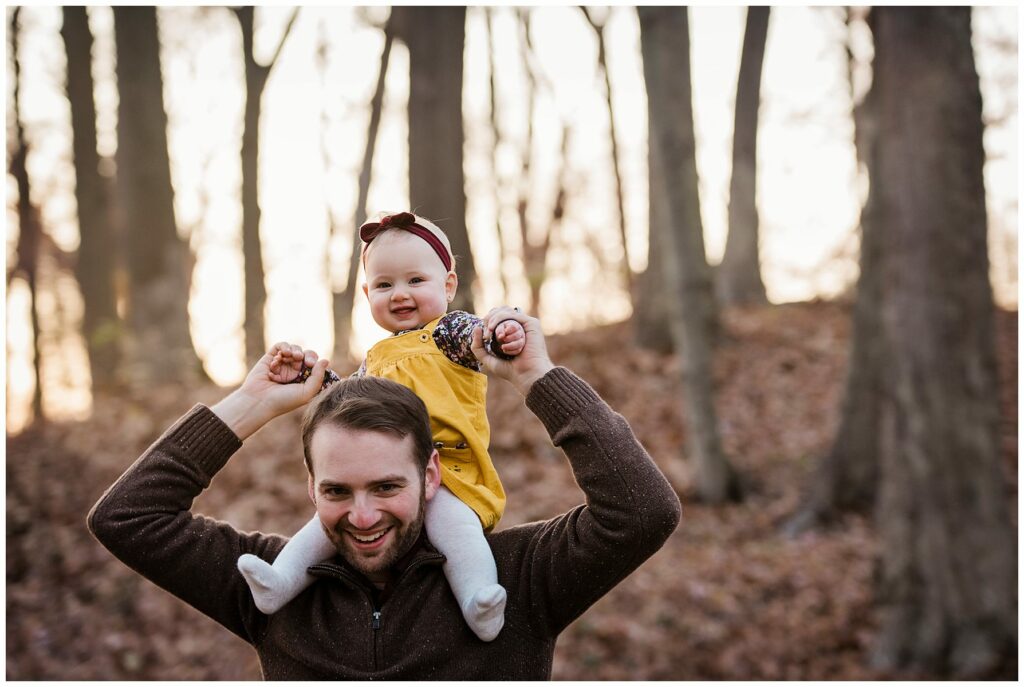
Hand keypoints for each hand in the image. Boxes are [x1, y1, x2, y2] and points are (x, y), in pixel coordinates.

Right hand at [212, 342, 330, 439]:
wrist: (259, 401)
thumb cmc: (284, 400)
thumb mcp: (307, 392)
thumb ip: (318, 377)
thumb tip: (325, 360)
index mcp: (304, 380)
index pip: (315, 365)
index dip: (316, 362)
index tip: (311, 365)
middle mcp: (293, 371)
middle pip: (307, 355)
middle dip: (308, 355)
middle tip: (303, 359)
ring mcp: (282, 364)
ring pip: (294, 349)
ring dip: (295, 350)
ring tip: (292, 356)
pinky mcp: (270, 358)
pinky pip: (281, 346)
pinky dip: (284, 347)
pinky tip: (283, 355)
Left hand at [472, 307, 553, 395]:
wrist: (526, 374)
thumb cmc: (510, 370)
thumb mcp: (488, 358)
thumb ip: (477, 346)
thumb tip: (476, 327)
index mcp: (509, 332)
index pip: (495, 317)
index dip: (487, 322)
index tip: (485, 336)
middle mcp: (518, 326)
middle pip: (499, 310)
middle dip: (489, 319)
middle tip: (487, 334)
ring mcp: (525, 324)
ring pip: (505, 311)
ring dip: (495, 321)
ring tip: (492, 333)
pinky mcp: (532, 323)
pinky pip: (513, 315)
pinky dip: (503, 322)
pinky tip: (501, 334)